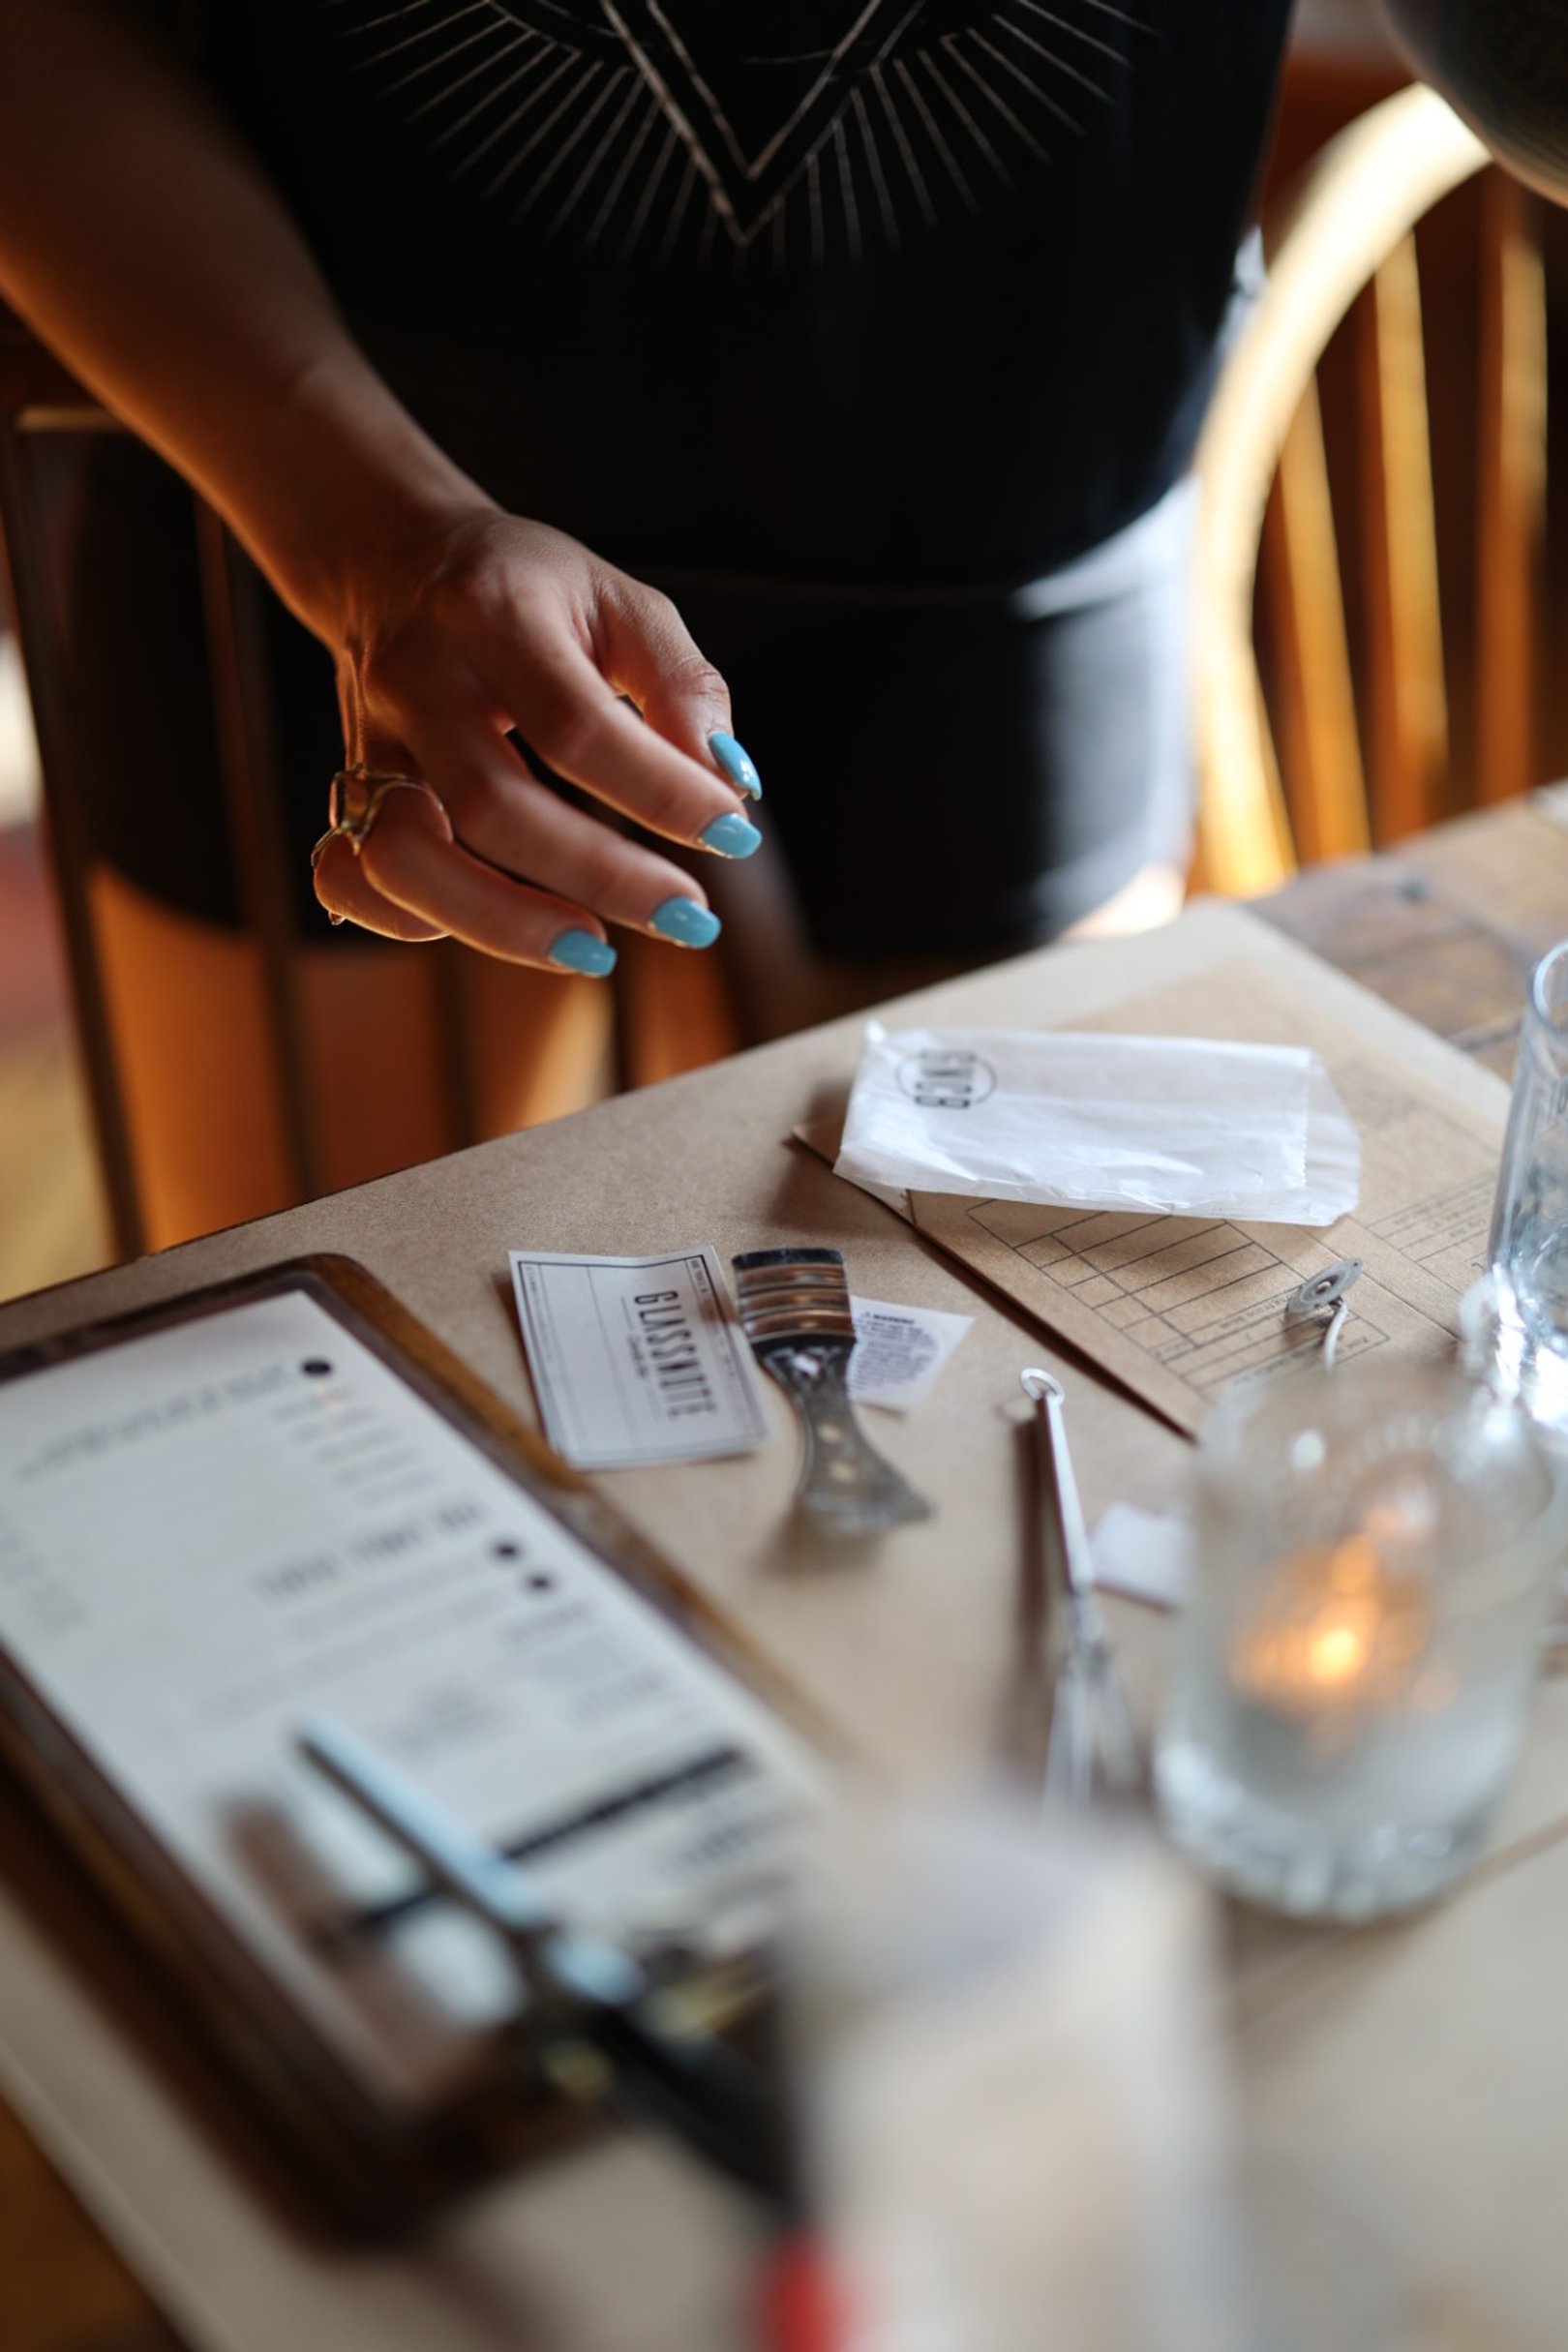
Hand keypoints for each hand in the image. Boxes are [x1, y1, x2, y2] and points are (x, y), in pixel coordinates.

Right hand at [310, 507, 761, 970]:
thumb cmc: (527, 589)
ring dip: (503, 924)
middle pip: (491, 806)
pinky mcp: (346, 790)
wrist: (390, 558)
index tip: (734, 835)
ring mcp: (370, 741)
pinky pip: (350, 878)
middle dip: (601, 877)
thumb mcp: (620, 600)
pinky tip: (496, 924)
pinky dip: (413, 922)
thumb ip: (683, 684)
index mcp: (490, 613)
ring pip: (403, 859)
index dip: (660, 793)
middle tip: (687, 916)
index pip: (576, 725)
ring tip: (594, 950)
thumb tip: (729, 783)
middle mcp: (417, 680)